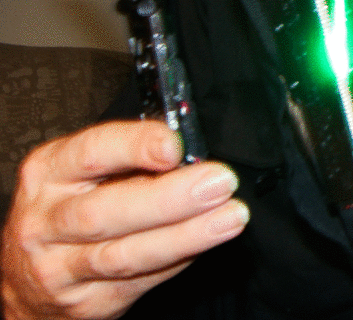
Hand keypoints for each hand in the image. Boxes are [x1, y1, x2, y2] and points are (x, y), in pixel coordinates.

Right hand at [1, 121, 247, 319]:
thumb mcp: (84, 171)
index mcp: (49, 172)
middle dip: (170, 197)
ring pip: (127, 254)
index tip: (177, 146)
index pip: (92, 153)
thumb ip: (130, 159)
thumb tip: (192, 153)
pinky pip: (141, 281)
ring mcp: (61, 267)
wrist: (27, 274)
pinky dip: (179, 259)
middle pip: (108, 212)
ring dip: (187, 235)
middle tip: (219, 183)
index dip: (137, 147)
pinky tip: (206, 242)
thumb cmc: (69, 205)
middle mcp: (47, 220)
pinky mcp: (84, 302)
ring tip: (230, 217)